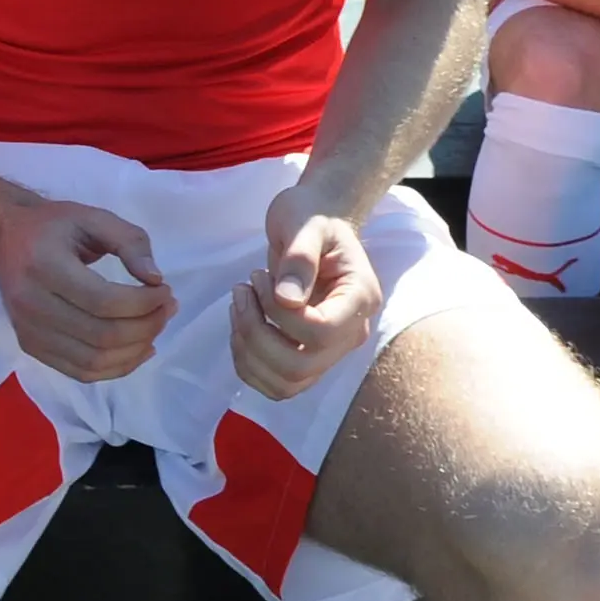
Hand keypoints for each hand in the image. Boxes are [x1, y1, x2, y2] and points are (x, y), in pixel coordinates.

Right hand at [0, 198, 176, 381]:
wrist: (3, 240)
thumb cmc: (52, 226)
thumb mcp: (93, 217)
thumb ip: (130, 241)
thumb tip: (155, 280)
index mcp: (44, 264)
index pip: (103, 301)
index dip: (143, 303)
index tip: (165, 290)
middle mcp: (30, 303)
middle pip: (101, 335)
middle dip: (146, 326)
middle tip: (166, 308)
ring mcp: (28, 330)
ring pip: (93, 361)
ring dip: (135, 350)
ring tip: (155, 327)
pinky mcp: (30, 346)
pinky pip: (80, 372)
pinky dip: (116, 367)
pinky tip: (137, 349)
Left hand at [229, 184, 383, 399]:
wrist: (314, 222)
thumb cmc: (311, 216)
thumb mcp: (304, 224)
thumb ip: (299, 258)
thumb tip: (287, 299)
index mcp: (359, 298)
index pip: (321, 332)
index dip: (279, 314)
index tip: (258, 278)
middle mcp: (351, 333)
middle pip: (300, 367)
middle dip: (256, 333)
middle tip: (242, 290)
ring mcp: (330, 350)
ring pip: (286, 383)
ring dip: (248, 350)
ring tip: (240, 305)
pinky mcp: (307, 357)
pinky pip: (276, 384)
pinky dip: (247, 363)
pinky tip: (240, 325)